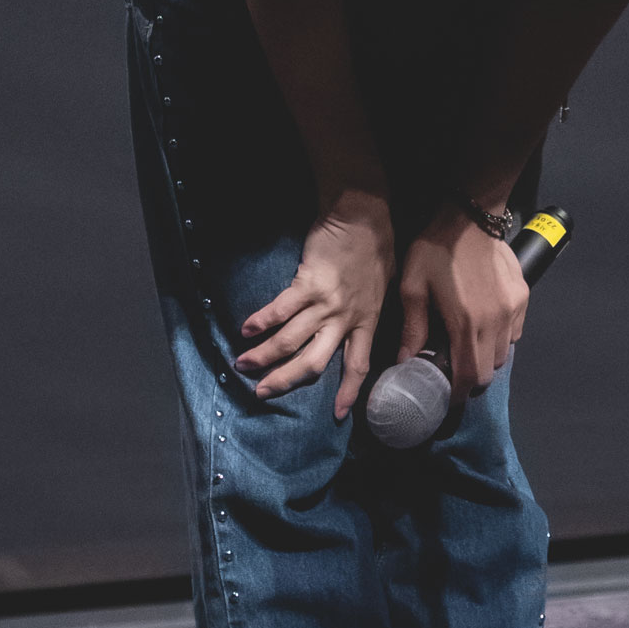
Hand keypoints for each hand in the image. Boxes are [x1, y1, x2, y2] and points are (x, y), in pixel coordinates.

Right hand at [235, 192, 394, 416]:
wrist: (362, 212)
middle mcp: (346, 318)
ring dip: (264, 356)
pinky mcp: (307, 282)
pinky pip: (280, 309)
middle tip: (262, 393)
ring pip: (291, 340)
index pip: (359, 366)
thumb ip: (369, 309)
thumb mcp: (385, 284)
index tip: (337, 415)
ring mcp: (326, 302)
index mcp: (368, 320)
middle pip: (314, 362)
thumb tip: (357, 326)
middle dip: (286, 381)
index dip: (347, 392)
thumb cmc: (376, 244)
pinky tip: (245, 329)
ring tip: (243, 365)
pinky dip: (261, 321)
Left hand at [399, 208, 529, 398]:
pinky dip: (502, 337)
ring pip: (505, 352)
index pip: (470, 376)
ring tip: (469, 346)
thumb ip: (412, 327)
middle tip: (455, 369)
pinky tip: (485, 325)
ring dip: (487, 357)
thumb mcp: (413, 285)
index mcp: (466, 323)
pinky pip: (516, 331)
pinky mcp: (523, 296)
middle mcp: (495, 322)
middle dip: (473, 376)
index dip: (459, 393)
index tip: (448, 396)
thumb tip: (405, 360)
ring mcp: (513, 309)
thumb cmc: (436, 248)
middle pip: (490, 370)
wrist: (470, 215)